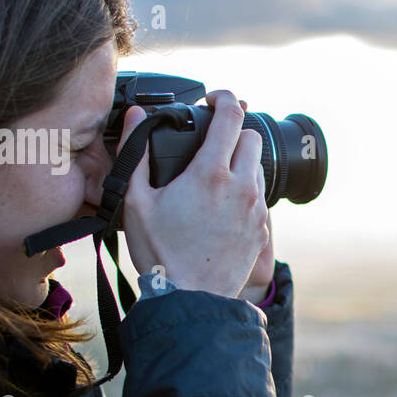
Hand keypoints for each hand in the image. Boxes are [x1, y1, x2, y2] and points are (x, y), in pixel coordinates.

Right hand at [118, 90, 268, 300]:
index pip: (232, 116)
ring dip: (241, 163)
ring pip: (258, 168)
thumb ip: (137, 152)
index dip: (225, 97)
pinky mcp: (262, 230)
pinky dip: (245, 194)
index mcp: (211, 173)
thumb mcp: (136, 201)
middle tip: (212, 142)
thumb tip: (134, 115)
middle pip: (251, 138)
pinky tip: (222, 208)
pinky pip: (260, 199)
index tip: (214, 99)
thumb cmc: (160, 253)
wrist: (190, 299)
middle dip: (234, 132)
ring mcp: (256, 210)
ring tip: (214, 178)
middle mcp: (241, 188)